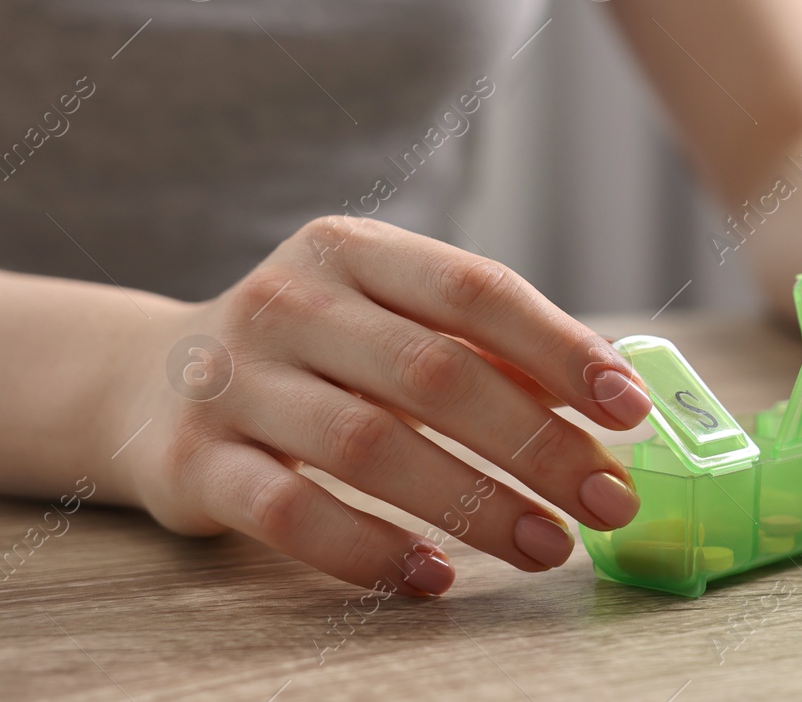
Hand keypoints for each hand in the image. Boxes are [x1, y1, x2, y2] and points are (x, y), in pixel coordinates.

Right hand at [109, 217, 653, 595]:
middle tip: (607, 499)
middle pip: (435, 373)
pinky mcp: (192, 462)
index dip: (560, 348)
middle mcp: (289, 302)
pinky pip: (291, 514)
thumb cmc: (316, 351)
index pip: (475, 289)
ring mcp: (233, 381)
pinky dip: (371, 550)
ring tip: (548, 545)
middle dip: (537, 443)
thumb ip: (483, 350)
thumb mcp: (388, 319)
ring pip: (370, 446)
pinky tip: (436, 576)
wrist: (147, 380)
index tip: (628, 408)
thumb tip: (605, 406)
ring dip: (474, 503)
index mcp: (353, 251)